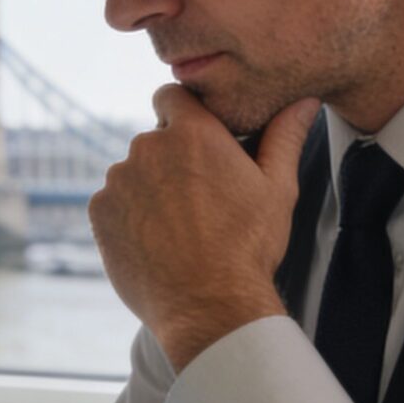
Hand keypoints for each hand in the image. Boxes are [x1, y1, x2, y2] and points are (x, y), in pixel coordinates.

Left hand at [88, 89, 320, 369]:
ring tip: (178, 228)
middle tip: (199, 198)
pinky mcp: (99, 212)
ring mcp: (119, 180)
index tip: (197, 142)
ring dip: (148, 188)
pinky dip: (128, 216)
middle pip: (153, 139)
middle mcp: (148, 147)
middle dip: (171, 159)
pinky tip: (155, 242)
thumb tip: (305, 102)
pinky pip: (113, 203)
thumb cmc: (248, 248)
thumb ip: (284, 138)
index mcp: (192, 133)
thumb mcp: (277, 190)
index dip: (183, 115)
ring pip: (132, 172)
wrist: (208, 307)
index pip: (171, 95)